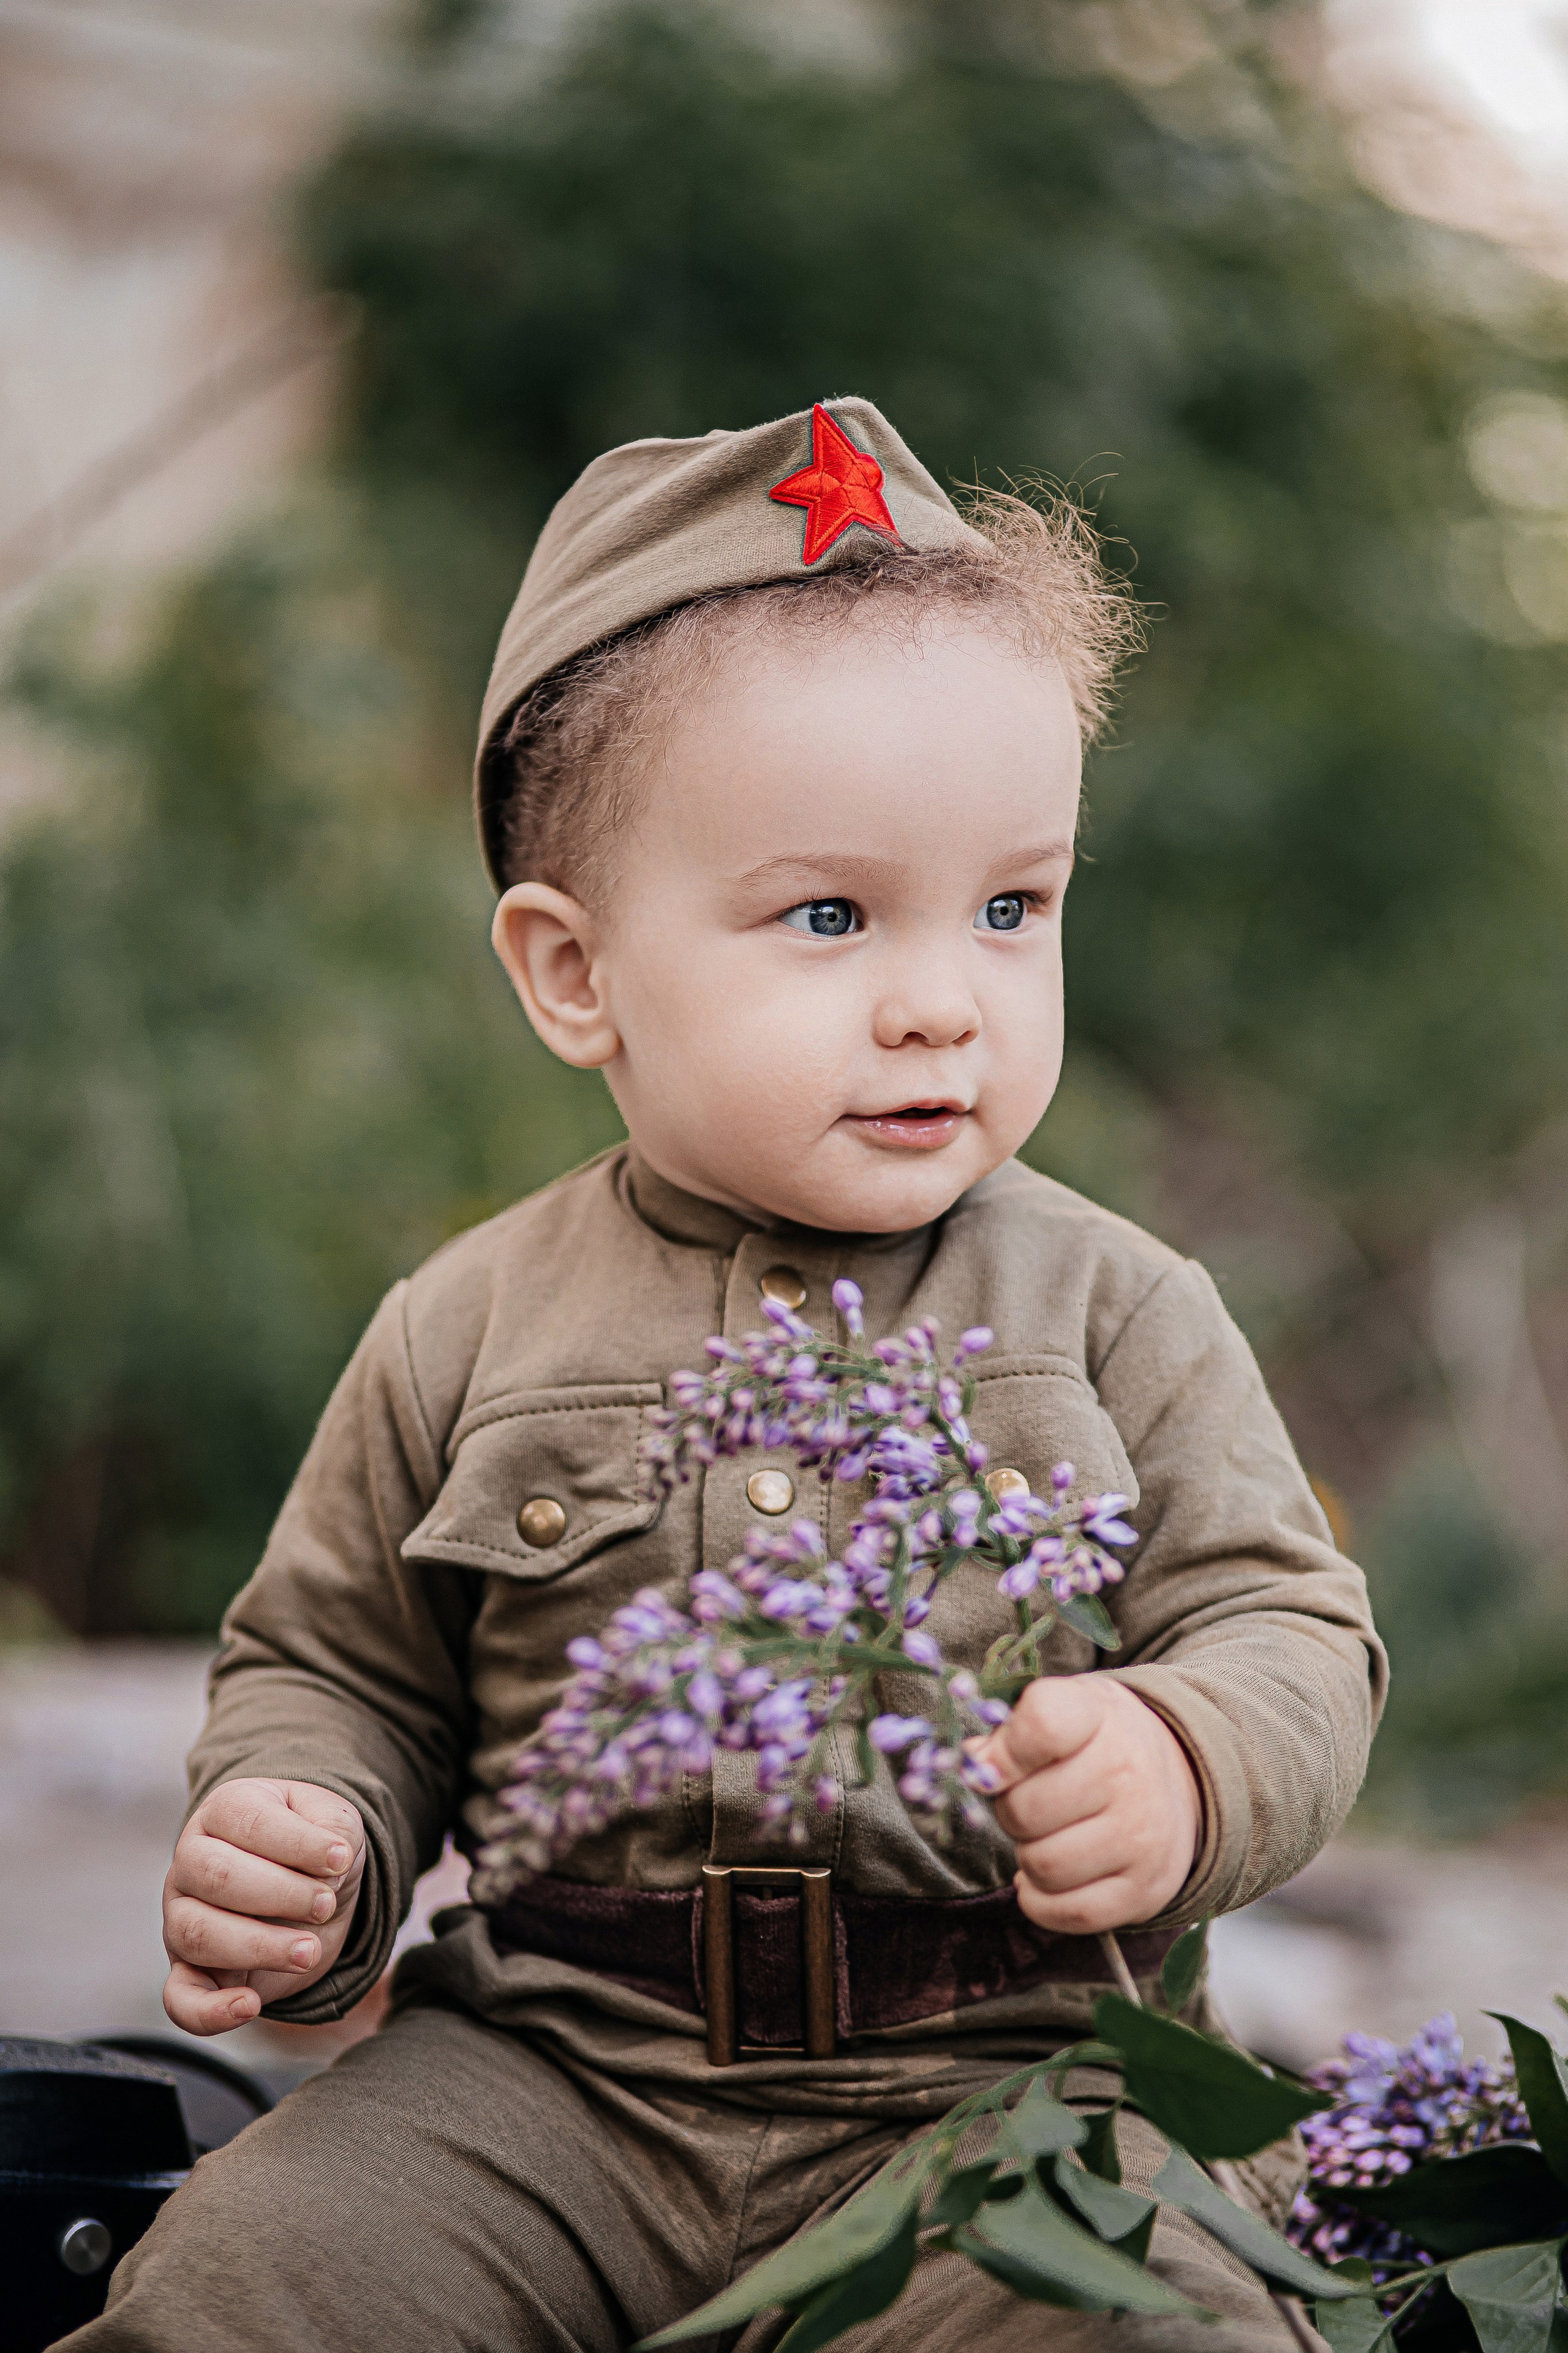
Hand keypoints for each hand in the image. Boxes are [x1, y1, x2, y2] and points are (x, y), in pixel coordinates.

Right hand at [162, 1778, 366, 2035]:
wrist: (310, 1886)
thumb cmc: (315, 1846)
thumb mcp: (336, 1822)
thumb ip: (334, 1829)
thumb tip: (331, 1860)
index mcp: (225, 1810)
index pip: (250, 1824)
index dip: (298, 1844)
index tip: (341, 1859)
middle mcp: (191, 1860)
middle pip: (217, 1876)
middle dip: (281, 1895)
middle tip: (325, 1905)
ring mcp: (181, 1915)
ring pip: (198, 1934)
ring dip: (260, 1946)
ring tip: (309, 1951)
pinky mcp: (188, 1969)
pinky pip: (179, 1998)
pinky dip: (207, 2010)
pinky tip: (248, 2006)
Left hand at [974, 1677, 1199, 1934]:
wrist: (1172, 1783)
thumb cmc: (1094, 1743)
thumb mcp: (1059, 1709)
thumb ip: (1009, 1730)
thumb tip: (974, 1763)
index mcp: (1100, 1714)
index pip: (1043, 1725)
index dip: (1002, 1753)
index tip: (992, 1765)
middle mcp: (1131, 1773)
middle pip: (1024, 1810)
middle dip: (1011, 1812)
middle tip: (1028, 1805)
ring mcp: (1142, 1836)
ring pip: (1042, 1866)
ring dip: (1028, 1857)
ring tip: (1047, 1837)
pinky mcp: (1144, 1891)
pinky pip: (1066, 1913)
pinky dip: (1041, 1901)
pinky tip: (1049, 1878)